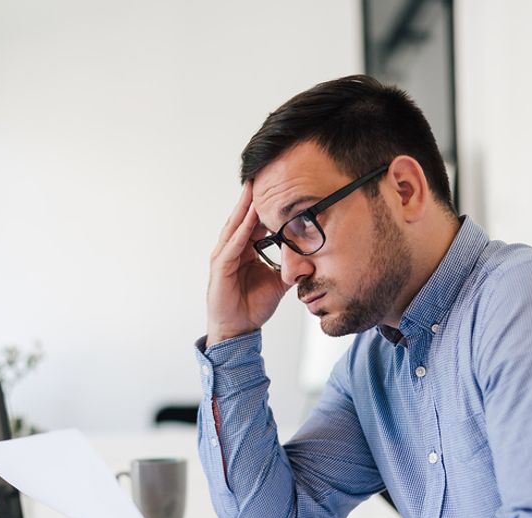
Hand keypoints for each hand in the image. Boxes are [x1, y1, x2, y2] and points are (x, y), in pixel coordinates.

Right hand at [206, 183, 290, 346]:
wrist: (238, 330)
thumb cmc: (252, 306)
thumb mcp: (279, 282)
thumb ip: (291, 267)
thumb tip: (311, 257)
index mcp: (244, 250)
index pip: (254, 222)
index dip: (264, 206)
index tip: (275, 187)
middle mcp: (232, 249)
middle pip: (242, 218)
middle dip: (251, 197)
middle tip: (262, 175)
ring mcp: (224, 256)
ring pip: (236, 226)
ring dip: (244, 207)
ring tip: (253, 188)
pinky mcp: (220, 267)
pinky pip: (233, 245)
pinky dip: (241, 230)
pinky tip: (249, 218)